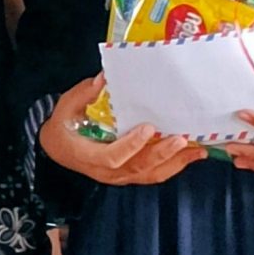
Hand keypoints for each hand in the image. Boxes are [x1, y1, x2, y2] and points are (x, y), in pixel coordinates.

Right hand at [39, 80, 201, 184]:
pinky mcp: (128, 175)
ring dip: (174, 163)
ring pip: (149, 175)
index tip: (148, 128)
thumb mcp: (66, 106)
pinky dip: (173, 166)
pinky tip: (189, 156)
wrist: (57, 148)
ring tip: (196, 151)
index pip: (112, 157)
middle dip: (162, 154)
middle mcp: (105, 171)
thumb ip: (85, 94)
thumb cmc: (63, 126)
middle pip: (137, 168)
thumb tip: (105, 78)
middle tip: (181, 139)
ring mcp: (118, 176)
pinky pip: (152, 175)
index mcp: (87, 154)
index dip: (131, 145)